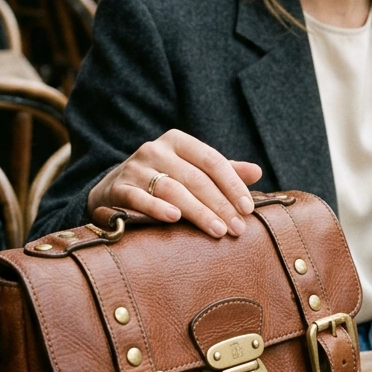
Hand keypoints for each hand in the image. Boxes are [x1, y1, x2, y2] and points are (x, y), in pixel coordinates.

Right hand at [87, 129, 262, 238]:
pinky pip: (140, 199)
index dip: (232, 184)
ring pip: (172, 190)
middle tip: (237, 228)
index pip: (212, 160)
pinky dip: (157, 209)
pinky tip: (175, 219)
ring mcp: (136, 168)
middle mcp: (155, 149)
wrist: (114, 188)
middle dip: (220, 205)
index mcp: (178, 141)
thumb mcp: (192, 169)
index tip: (248, 208)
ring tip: (217, 231)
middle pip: (195, 178)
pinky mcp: (119, 188)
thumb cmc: (163, 178)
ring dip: (198, 212)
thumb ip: (223, 171)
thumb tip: (257, 172)